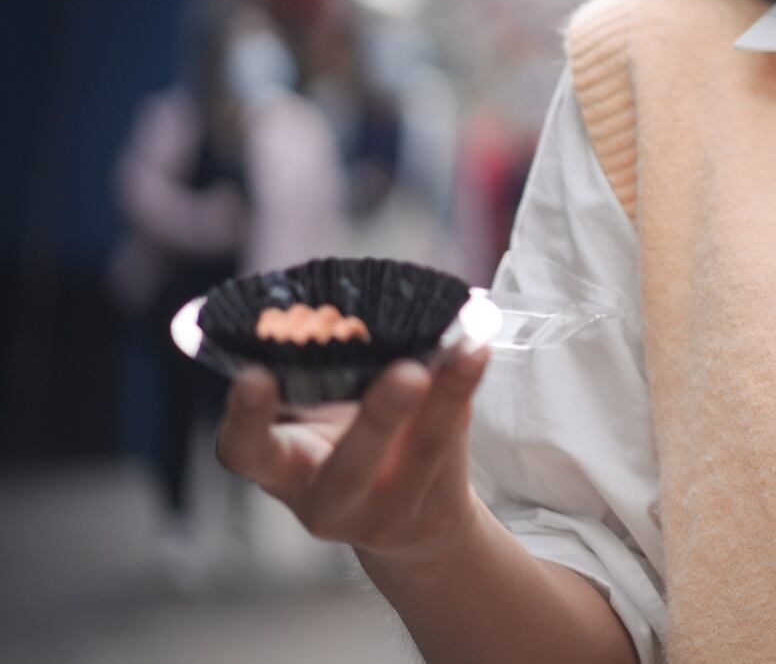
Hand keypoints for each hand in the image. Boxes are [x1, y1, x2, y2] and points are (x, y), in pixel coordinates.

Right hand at [215, 348, 491, 565]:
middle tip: (408, 373)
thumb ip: (334, 372)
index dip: (245, 418)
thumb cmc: (355, 444)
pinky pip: (453, 449)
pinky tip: (479, 354)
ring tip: (467, 353)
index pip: (246, 449)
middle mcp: (325, 498)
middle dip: (379, 420)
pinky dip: (468, 395)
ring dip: (444, 402)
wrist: (413, 521)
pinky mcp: (433, 509)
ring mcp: (383, 513)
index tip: (253, 375)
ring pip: (418, 457)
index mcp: (281, 467)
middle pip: (346, 468)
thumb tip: (373, 305)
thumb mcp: (326, 413)